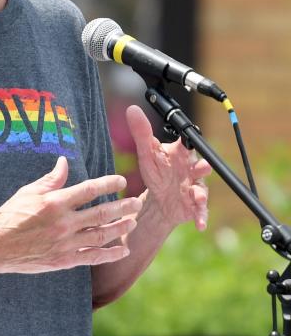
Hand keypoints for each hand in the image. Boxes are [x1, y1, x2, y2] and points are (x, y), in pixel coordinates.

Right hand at [0, 156, 141, 274]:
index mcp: (54, 203)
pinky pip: (92, 256)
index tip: (121, 180)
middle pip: (101, 213)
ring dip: (120, 228)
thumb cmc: (8, 217)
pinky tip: (122, 250)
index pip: (89, 190)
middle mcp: (63, 223)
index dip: (108, 183)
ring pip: (101, 235)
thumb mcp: (27, 193)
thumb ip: (50, 180)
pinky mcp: (63, 260)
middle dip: (122, 207)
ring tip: (133, 222)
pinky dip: (109, 254)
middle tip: (136, 202)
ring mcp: (65, 243)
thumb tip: (64, 162)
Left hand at [126, 105, 210, 230]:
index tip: (187, 141)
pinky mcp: (196, 205)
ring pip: (202, 189)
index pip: (186, 145)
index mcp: (180, 155)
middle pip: (201, 166)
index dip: (188, 143)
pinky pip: (200, 211)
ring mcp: (196, 187)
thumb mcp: (146, 154)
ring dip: (201, 193)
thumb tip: (132, 109)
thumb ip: (141, 133)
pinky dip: (201, 217)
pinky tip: (200, 225)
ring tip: (197, 197)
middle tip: (203, 167)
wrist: (160, 199)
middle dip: (203, 167)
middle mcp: (192, 170)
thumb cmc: (156, 172)